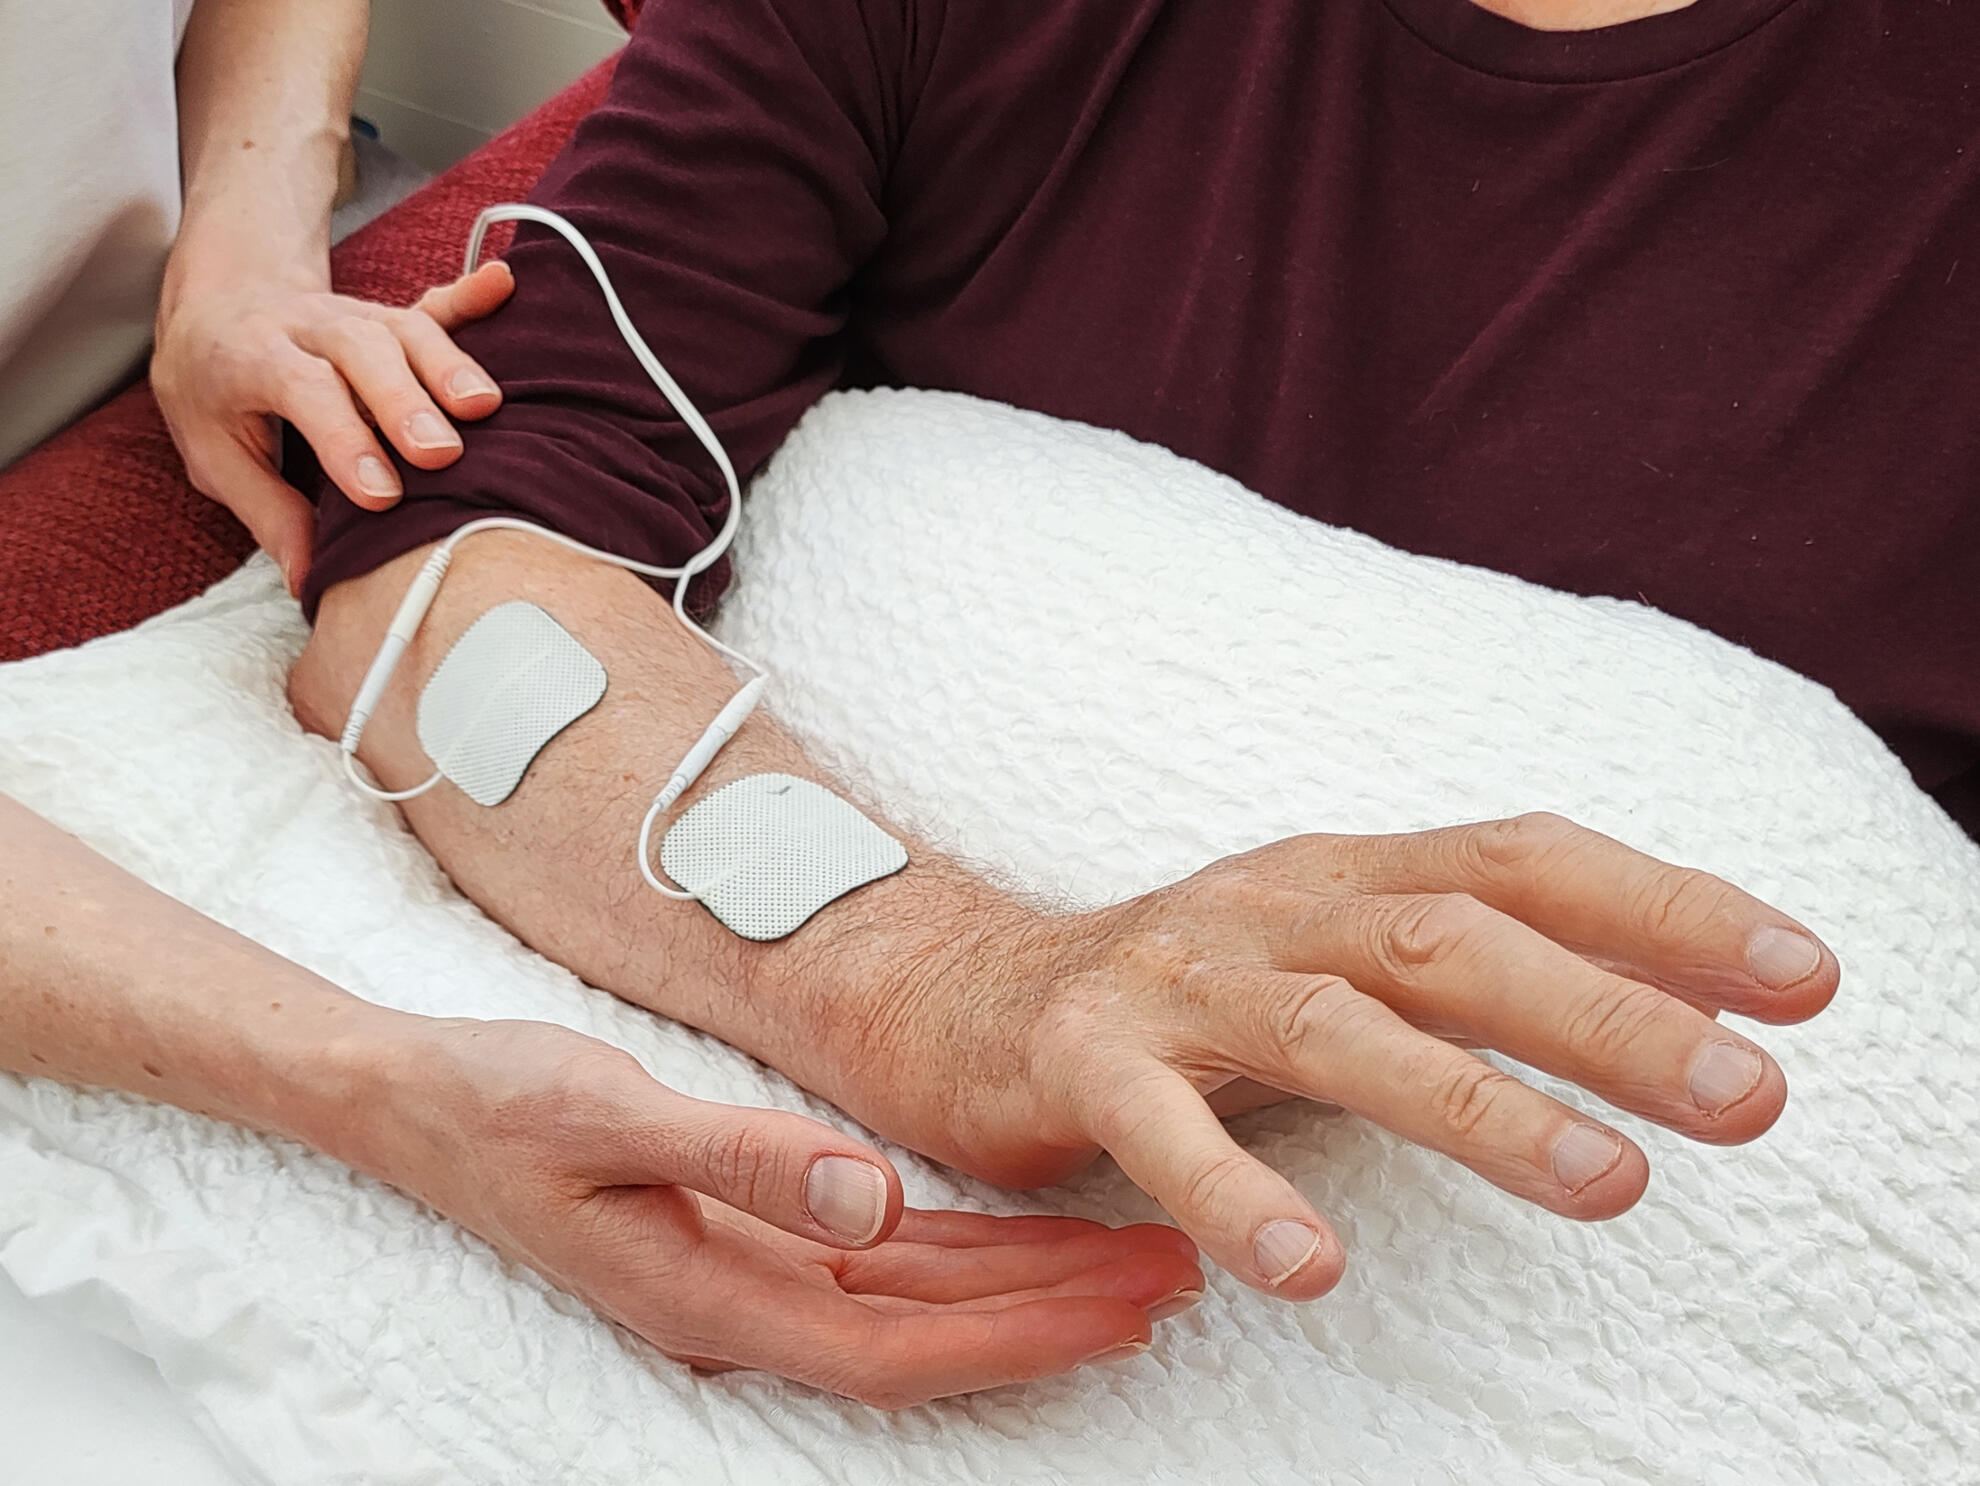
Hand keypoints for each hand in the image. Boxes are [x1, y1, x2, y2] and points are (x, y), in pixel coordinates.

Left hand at [151, 259, 514, 593]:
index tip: (381, 494)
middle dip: (404, 400)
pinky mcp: (392, 315)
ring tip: (485, 408)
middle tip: (441, 454)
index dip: (342, 438)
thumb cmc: (214, 388)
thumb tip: (308, 579)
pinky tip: (504, 284)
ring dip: (449, 365)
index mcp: (251, 356)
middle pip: (361, 350)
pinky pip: (435, 303)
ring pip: (405, 329)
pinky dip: (471, 298)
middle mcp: (307, 327)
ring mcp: (355, 314)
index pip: (303, 391)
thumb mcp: (212, 453)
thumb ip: (265, 511)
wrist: (219, 302)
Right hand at [372, 1018, 1201, 1407]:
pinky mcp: (745, 1233)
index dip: (1019, 1337)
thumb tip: (873, 1198)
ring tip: (1133, 1260)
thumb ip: (741, 1157)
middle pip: (931, 1336)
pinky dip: (961, 1252)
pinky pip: (877, 1258)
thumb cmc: (495, 1104)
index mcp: (710, 1293)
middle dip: (1056, 1316)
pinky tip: (1022, 1236)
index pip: (898, 1345)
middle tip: (1175, 1280)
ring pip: (916, 1299)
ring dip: (1025, 1285)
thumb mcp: (607, 1114)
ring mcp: (744, 1274)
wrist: (413, 1099)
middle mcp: (741, 1302)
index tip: (1124, 1311)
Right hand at [833, 813, 1838, 1301]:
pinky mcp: (1083, 1058)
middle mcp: (1275, 907)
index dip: (1663, 907)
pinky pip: (1162, 1128)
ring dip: (1478, 1103)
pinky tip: (1309, 1268)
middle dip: (1610, 1012)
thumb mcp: (1342, 958)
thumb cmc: (1193, 991)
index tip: (1805, 977)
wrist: (966, 991)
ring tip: (1608, 1186)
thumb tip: (1674, 1008)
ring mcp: (1178, 979)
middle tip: (1751, 1095)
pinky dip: (1236, 1192)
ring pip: (1336, 1027)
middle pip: (1453, 939)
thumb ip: (1477, 974)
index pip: (1522, 860)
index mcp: (1347, 873)